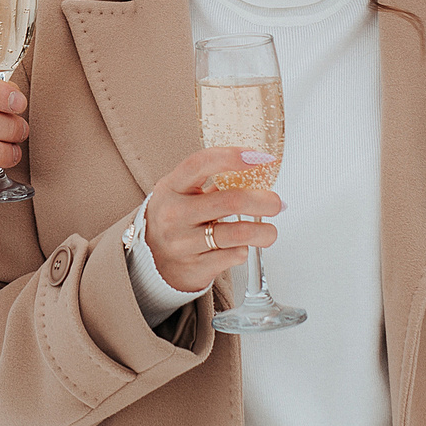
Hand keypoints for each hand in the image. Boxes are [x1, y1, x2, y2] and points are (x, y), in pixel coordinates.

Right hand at [142, 145, 283, 293]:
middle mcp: (175, 214)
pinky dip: (244, 250)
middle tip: (276, 203)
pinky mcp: (194, 267)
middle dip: (263, 201)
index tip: (259, 158)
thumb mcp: (181, 194)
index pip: (200, 164)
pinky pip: (233, 256)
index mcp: (172, 187)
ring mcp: (183, 243)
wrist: (150, 262)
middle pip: (230, 201)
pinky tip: (242, 247)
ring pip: (238, 234)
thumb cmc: (174, 220)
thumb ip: (212, 182)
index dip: (232, 157)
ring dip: (263, 232)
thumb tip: (259, 169)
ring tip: (269, 231)